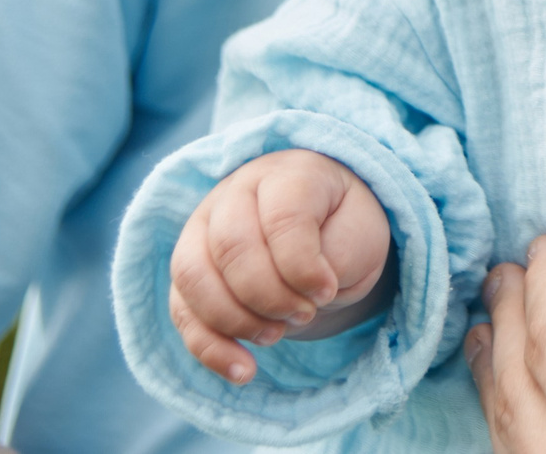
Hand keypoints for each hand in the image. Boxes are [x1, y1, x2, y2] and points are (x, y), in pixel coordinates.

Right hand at [168, 148, 394, 383]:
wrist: (325, 234)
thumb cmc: (345, 227)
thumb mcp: (363, 232)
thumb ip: (340, 251)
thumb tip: (305, 286)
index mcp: (287, 174)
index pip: (282, 217)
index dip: (303, 267)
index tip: (327, 292)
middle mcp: (235, 193)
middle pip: (231, 247)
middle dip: (270, 296)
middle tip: (305, 313)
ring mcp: (203, 229)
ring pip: (193, 276)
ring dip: (236, 320)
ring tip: (277, 336)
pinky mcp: (189, 271)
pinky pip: (182, 311)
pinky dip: (210, 348)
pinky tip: (243, 371)